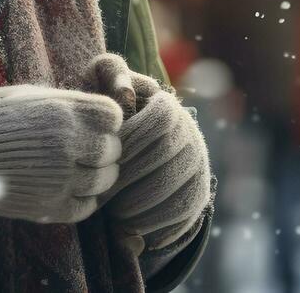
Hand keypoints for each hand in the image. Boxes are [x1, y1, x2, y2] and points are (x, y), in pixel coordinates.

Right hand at [0, 84, 122, 223]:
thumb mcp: (29, 96)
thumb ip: (66, 105)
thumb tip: (95, 114)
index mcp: (63, 111)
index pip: (114, 116)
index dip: (106, 120)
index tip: (92, 123)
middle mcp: (68, 143)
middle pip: (112, 150)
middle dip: (103, 149)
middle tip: (85, 149)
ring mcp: (60, 178)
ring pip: (104, 180)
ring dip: (96, 175)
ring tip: (77, 169)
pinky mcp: (48, 207)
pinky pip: (86, 207)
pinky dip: (84, 200)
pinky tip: (69, 189)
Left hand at [88, 55, 210, 252]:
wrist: (127, 149)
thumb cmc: (107, 113)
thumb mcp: (102, 84)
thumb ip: (110, 73)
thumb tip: (124, 92)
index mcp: (168, 106)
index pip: (159, 121)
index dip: (130, 142)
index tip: (103, 158)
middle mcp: (190, 133)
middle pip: (166, 160)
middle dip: (130, 180)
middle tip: (101, 193)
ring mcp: (198, 165)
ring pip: (176, 189)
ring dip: (141, 205)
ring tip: (114, 211)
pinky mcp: (197, 193)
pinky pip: (183, 214)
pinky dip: (155, 224)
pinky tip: (130, 226)